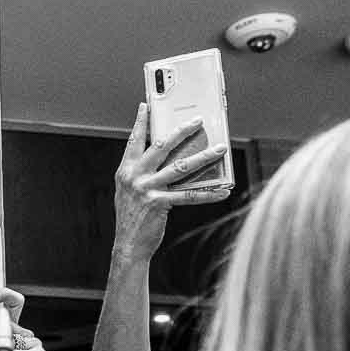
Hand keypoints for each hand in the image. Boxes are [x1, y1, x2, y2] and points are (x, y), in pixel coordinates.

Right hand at [112, 102, 232, 260]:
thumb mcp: (130, 190)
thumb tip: (170, 158)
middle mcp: (135, 176)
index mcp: (126, 170)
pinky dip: (209, 193)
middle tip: (197, 121)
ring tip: (220, 150)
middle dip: (181, 131)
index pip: (134, 140)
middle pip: (161, 146)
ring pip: (181, 167)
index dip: (141, 122)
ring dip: (204, 157)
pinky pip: (190, 195)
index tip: (147, 106)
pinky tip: (223, 190)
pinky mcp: (160, 204)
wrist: (128, 245)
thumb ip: (143, 172)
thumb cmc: (133, 216)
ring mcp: (147, 189)